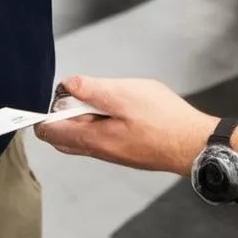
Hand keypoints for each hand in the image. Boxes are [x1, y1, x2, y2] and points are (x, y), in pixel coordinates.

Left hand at [34, 76, 216, 175]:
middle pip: (65, 139)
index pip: (52, 133)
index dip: (44, 115)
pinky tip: (116, 108)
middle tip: (72, 94)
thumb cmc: (162, 119)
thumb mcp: (124, 94)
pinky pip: (103, 138)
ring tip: (97, 96)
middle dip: (61, 117)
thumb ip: (93, 89)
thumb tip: (68, 84)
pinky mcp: (129, 151)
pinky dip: (99, 123)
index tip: (51, 96)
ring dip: (83, 118)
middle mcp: (101, 151)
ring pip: (85, 138)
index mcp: (93, 139)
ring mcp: (115, 154)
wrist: (192, 142)